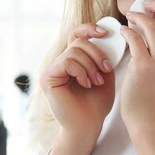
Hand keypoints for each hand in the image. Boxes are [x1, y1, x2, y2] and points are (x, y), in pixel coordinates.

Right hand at [40, 23, 115, 142]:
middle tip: (106, 70)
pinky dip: (81, 72)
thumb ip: (102, 56)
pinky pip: (67, 62)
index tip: (106, 32)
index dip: (89, 28)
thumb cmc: (96, 104)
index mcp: (72, 60)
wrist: (88, 126)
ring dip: (91, 66)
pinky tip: (86, 84)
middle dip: (97, 54)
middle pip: (79, 42)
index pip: (76, 34)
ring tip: (96, 82)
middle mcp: (60, 62)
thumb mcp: (104, 75)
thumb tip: (106, 36)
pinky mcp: (48, 77)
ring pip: (74, 51)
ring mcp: (52, 69)